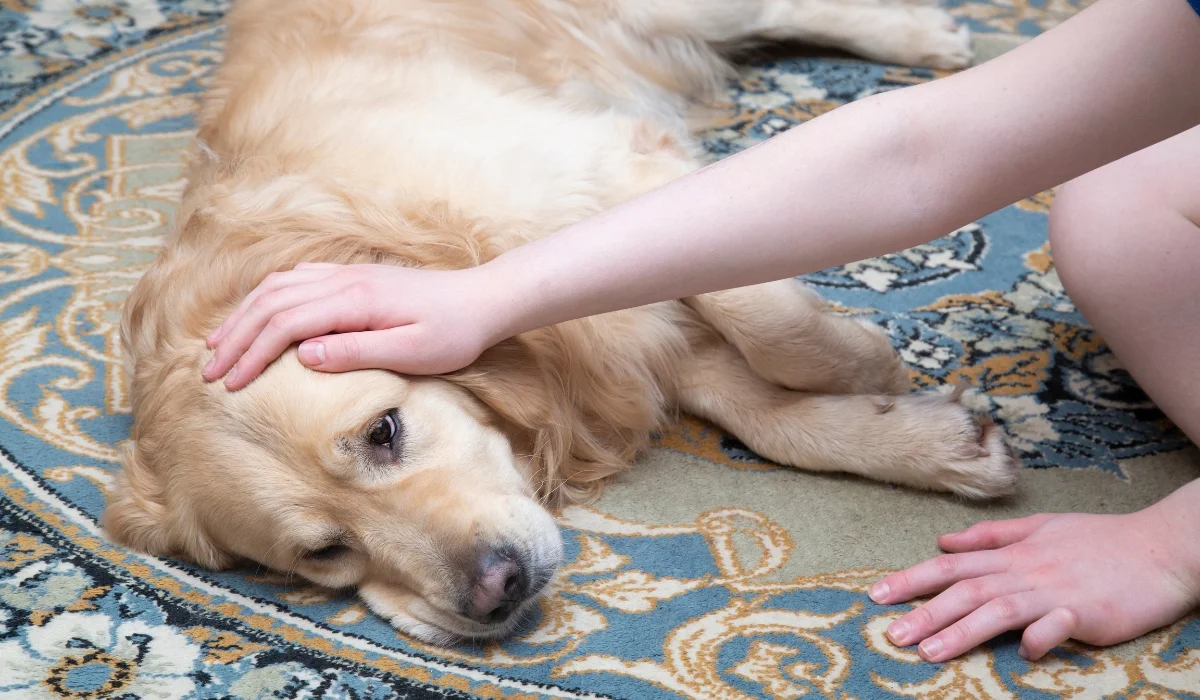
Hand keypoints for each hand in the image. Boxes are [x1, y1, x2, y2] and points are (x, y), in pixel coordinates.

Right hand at [202, 262, 512, 389]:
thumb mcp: (413, 352)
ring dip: (244, 315)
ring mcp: (347, 275)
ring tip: (219, 345)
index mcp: (354, 301)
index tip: (229, 385)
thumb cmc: (454, 333)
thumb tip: (304, 356)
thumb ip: (358, 352)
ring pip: (278, 287)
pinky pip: (296, 279)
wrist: (484, 299)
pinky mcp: (353, 277)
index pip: (285, 324)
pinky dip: (266, 298)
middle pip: (270, 303)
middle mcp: (344, 280)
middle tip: (208, 372)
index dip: (252, 354)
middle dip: (235, 338)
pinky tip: (257, 314)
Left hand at [870, 489, 1199, 662]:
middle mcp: (1025, 571)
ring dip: (961, 631)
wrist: (1158, 547)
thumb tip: (944, 541)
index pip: (951, 566)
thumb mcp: (1040, 527)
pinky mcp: (1086, 612)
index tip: (876, 595)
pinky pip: (1057, 626)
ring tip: (928, 652)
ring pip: (998, 609)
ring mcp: (1054, 592)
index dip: (912, 579)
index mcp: (1012, 553)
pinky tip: (1023, 653)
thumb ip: (991, 536)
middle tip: (890, 633)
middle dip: (924, 612)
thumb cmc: (1099, 540)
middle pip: (965, 591)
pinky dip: (1040, 638)